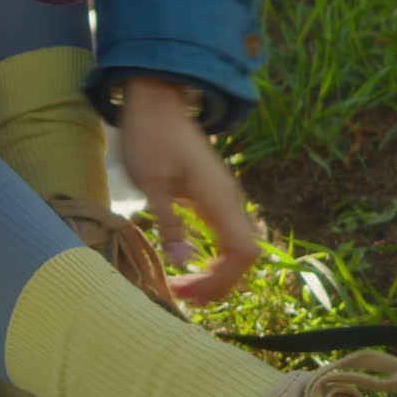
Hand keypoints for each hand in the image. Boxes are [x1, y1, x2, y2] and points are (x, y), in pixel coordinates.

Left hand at [118, 76, 261, 304]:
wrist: (157, 101)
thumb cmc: (150, 137)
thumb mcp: (151, 181)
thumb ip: (169, 221)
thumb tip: (183, 261)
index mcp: (218, 197)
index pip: (242, 253)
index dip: (221, 281)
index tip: (187, 291)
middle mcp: (230, 200)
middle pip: (246, 255)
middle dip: (220, 283)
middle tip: (182, 296)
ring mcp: (225, 197)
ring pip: (239, 246)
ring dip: (218, 272)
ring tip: (185, 286)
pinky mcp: (215, 196)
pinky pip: (228, 235)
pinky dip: (215, 257)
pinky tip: (190, 263)